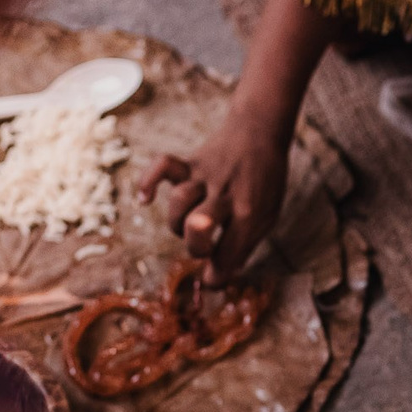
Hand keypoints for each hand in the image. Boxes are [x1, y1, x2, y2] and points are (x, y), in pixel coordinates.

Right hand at [137, 103, 290, 282]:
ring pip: (178, 202)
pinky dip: (148, 181)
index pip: (229, 253)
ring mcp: (206, 176)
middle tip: (203, 248)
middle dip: (195, 246)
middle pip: (198, 225)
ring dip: (176, 223)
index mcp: (250, 213)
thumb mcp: (267, 216)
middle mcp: (226, 194)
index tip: (212, 279)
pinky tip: (145, 200)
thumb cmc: (264, 183)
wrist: (259, 132)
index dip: (218, 276)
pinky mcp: (190, 163)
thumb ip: (243, 244)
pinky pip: (162, 166)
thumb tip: (217, 276)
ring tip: (187, 225)